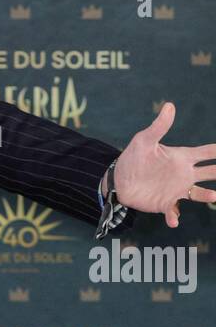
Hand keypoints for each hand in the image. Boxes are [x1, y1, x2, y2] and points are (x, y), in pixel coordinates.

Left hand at [113, 102, 215, 227]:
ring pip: (199, 194)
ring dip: (206, 196)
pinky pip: (173, 212)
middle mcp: (184, 174)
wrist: (119, 180)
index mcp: (182, 157)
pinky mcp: (165, 204)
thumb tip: (170, 106)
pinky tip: (173, 220)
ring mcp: (176, 190)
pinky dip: (174, 217)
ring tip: (214, 196)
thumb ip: (159, 127)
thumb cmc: (133, 158)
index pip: (207, 153)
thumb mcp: (144, 141)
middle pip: (210, 172)